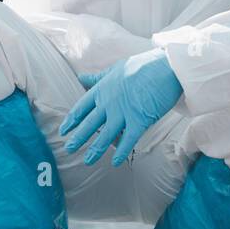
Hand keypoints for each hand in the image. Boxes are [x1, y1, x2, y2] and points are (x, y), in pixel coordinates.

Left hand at [60, 49, 183, 165]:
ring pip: (105, 136)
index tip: (63, 130)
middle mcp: (109, 103)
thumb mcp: (116, 68)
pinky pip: (128, 141)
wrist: (166, 68)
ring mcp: (123, 113)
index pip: (82, 107)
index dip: (72, 120)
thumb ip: (98, 77)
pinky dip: (121, 153)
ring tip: (87, 161)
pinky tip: (116, 163)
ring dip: (95, 150)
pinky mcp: (139, 121)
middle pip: (90, 124)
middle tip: (68, 149)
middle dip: (78, 138)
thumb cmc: (143, 66)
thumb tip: (81, 77)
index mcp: (102, 89)